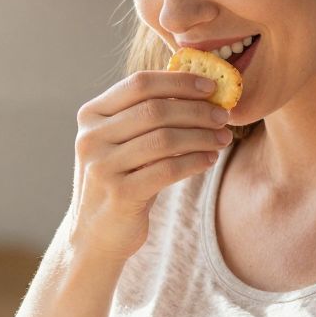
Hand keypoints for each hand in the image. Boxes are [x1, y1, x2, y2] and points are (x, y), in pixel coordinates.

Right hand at [67, 71, 233, 264]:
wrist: (95, 235)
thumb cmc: (120, 182)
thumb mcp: (122, 144)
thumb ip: (146, 117)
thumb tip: (199, 91)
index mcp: (91, 115)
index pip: (140, 84)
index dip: (178, 81)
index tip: (211, 86)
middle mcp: (91, 137)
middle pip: (155, 110)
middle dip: (196, 110)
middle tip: (223, 116)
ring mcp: (102, 166)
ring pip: (164, 139)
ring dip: (201, 136)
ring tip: (223, 139)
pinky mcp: (120, 194)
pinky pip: (168, 170)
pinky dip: (194, 162)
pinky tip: (210, 160)